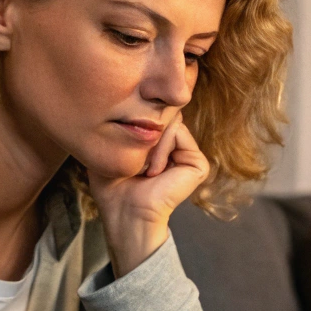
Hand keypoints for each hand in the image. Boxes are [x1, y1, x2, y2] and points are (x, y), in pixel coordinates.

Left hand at [88, 114, 208, 276]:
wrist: (125, 213)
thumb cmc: (112, 186)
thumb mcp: (112, 147)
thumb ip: (120, 124)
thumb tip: (122, 97)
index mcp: (160, 145)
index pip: (153, 113)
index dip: (137, 120)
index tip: (124, 144)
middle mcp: (177, 148)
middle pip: (164, 114)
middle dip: (145, 132)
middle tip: (134, 162)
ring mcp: (189, 155)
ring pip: (171, 122)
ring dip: (151, 145)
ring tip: (144, 170)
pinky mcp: (198, 163)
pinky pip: (179, 133)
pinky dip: (162, 149)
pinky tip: (154, 172)